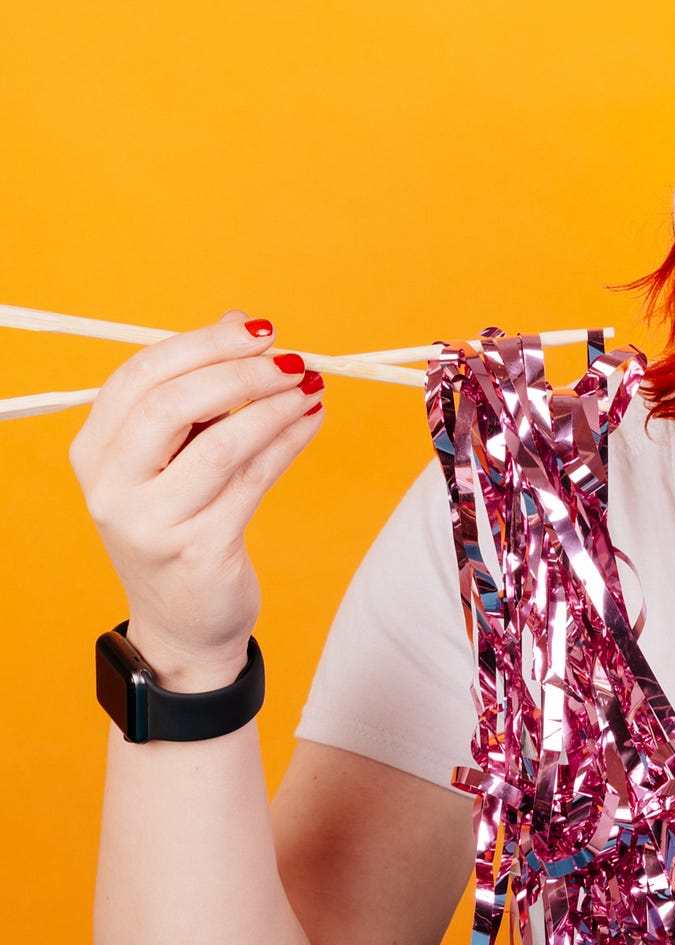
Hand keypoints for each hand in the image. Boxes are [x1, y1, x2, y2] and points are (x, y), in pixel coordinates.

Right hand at [68, 309, 324, 688]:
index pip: (139, 375)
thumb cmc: (179, 525)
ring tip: (312, 385)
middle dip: (240, 371)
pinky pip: (253, 481)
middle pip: (172, 404)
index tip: (258, 329)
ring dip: (274, 406)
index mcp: (93, 452)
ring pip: (221, 444)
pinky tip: (310, 420)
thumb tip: (238, 321)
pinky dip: (288, 443)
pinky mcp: (199, 550)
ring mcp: (152, 523)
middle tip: (291, 358)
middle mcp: (112, 487)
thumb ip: (197, 392)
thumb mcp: (172, 457)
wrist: (182, 623)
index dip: (202, 344)